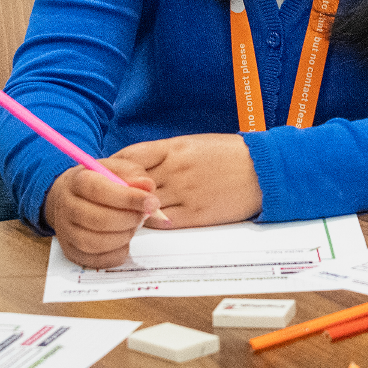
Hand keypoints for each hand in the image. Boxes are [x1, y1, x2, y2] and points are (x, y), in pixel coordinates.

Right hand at [43, 158, 169, 268]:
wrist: (69, 198)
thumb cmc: (98, 183)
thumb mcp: (114, 170)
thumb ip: (133, 174)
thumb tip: (147, 187)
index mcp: (76, 181)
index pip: (99, 191)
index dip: (129, 198)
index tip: (152, 203)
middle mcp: (66, 206)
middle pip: (98, 219)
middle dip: (129, 220)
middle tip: (144, 216)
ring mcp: (65, 231)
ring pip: (95, 243)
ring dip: (123, 237)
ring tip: (133, 226)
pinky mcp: (71, 251)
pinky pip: (96, 260)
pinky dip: (116, 254)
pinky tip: (123, 241)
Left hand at [110, 134, 262, 228]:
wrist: (264, 169)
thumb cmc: (227, 154)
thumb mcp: (191, 145)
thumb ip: (162, 155)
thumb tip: (134, 167)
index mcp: (173, 148)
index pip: (129, 157)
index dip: (112, 167)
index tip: (104, 174)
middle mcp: (175, 170)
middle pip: (131, 182)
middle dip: (115, 191)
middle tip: (103, 199)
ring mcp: (186, 192)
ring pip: (143, 205)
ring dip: (131, 211)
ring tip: (123, 214)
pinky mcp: (198, 214)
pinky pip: (164, 221)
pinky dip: (151, 223)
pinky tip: (147, 222)